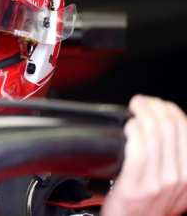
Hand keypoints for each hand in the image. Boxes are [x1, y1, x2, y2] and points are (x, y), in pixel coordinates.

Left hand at [102, 95, 186, 215]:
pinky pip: (138, 150)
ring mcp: (159, 182)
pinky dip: (134, 132)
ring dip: (143, 114)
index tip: (159, 104)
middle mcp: (179, 178)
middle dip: (155, 107)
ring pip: (154, 135)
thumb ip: (178, 160)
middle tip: (143, 102)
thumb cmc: (150, 207)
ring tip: (136, 107)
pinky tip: (129, 126)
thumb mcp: (175, 186)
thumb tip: (173, 127)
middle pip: (170, 128)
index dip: (172, 110)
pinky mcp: (136, 186)